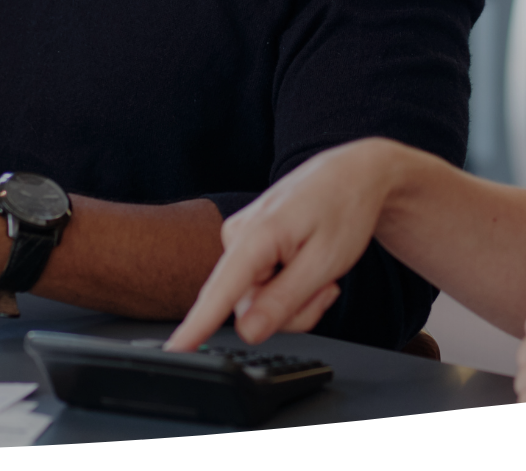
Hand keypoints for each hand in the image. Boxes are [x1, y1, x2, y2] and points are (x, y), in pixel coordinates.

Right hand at [166, 139, 405, 351]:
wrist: (351, 175)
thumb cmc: (343, 208)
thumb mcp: (324, 263)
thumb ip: (283, 301)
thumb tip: (247, 332)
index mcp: (255, 236)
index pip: (220, 291)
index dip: (196, 325)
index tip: (175, 350)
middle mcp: (237, 236)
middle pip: (250, 310)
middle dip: (293, 310)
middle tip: (325, 287)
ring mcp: (240, 241)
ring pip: (258, 303)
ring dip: (295, 299)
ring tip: (320, 271)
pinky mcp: (247, 246)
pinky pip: (262, 289)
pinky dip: (290, 287)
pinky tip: (307, 265)